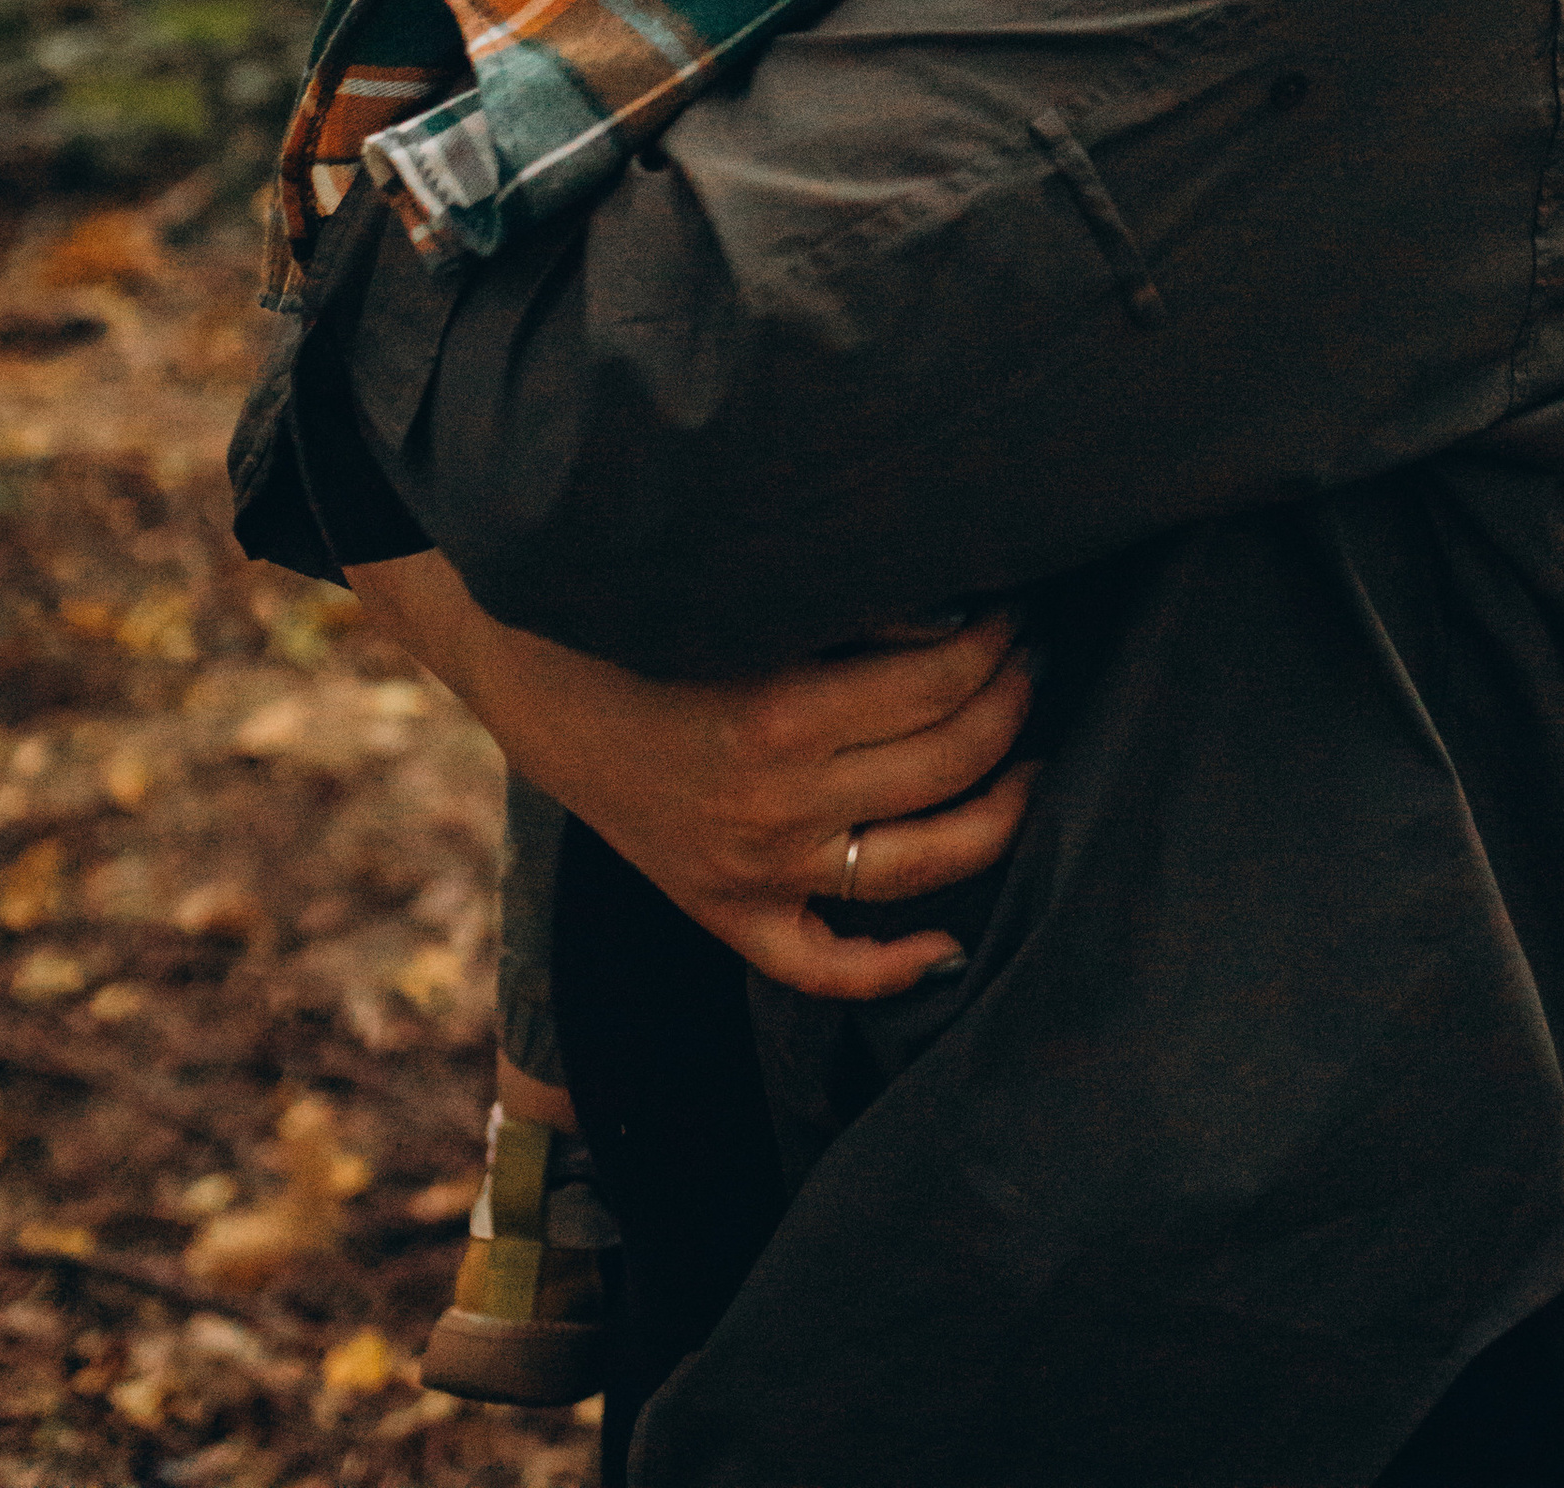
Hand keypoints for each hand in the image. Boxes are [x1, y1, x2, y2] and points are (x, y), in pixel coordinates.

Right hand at [345, 553, 1035, 999]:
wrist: (532, 669)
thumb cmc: (649, 610)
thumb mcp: (751, 596)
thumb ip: (858, 610)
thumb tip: (964, 618)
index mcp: (781, 711)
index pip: (943, 681)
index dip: (997, 642)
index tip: (1014, 610)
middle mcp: (775, 803)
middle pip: (947, 761)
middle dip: (1010, 702)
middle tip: (1031, 661)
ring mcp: (753, 870)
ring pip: (920, 865)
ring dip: (999, 809)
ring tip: (1029, 757)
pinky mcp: (724, 912)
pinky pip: (821, 966)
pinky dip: (893, 967)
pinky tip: (950, 944)